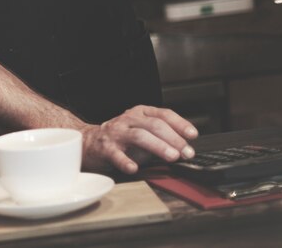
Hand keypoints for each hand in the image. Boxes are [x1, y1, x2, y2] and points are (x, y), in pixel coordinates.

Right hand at [80, 105, 198, 174]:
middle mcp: (129, 119)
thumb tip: (184, 148)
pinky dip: (125, 161)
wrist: (89, 142)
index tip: (192, 134)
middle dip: (174, 139)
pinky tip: (134, 168)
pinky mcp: (105, 147)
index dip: (180, 124)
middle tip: (186, 152)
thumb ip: (160, 138)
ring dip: (158, 146)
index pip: (164, 114)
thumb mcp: (142, 132)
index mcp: (140, 113)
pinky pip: (116, 154)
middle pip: (155, 125)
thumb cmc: (120, 138)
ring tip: (171, 156)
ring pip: (140, 136)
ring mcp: (117, 133)